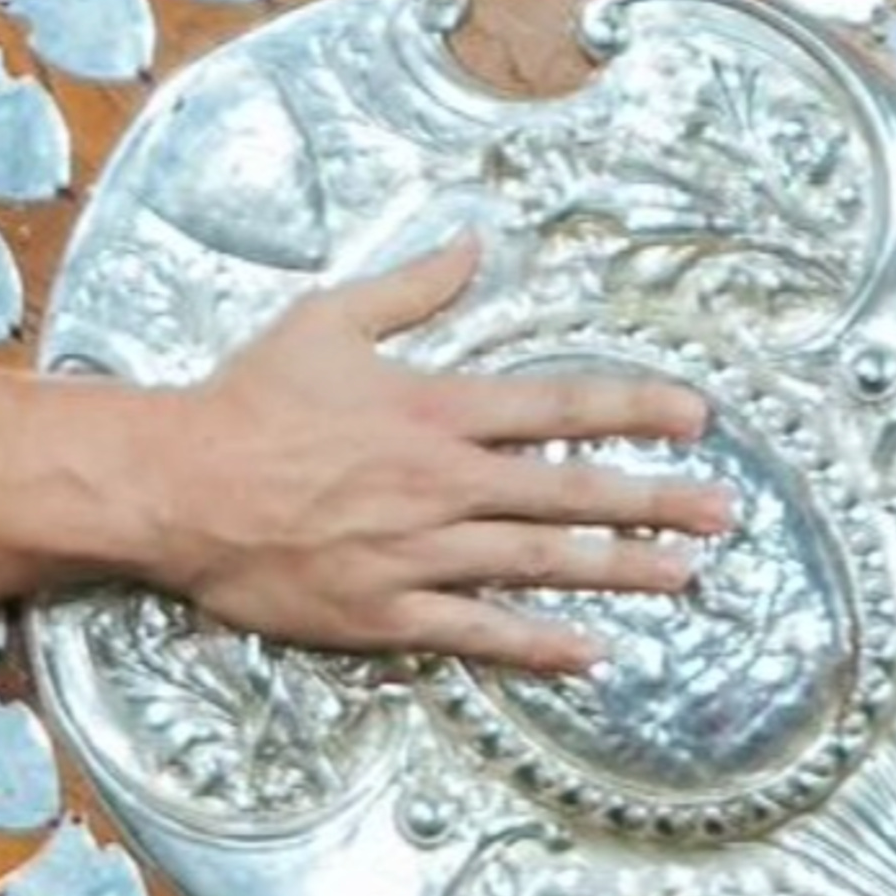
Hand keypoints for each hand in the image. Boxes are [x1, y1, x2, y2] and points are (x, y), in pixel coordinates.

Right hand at [153, 237, 728, 669]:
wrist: (171, 486)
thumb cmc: (247, 399)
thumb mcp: (330, 319)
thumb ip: (413, 287)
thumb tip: (474, 244)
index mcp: (435, 409)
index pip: (559, 406)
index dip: (636, 411)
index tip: (697, 418)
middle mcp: (439, 483)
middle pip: (569, 492)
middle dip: (655, 501)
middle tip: (724, 512)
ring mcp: (415, 554)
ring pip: (537, 563)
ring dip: (618, 570)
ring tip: (683, 576)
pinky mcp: (383, 612)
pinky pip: (475, 631)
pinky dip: (536, 643)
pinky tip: (590, 651)